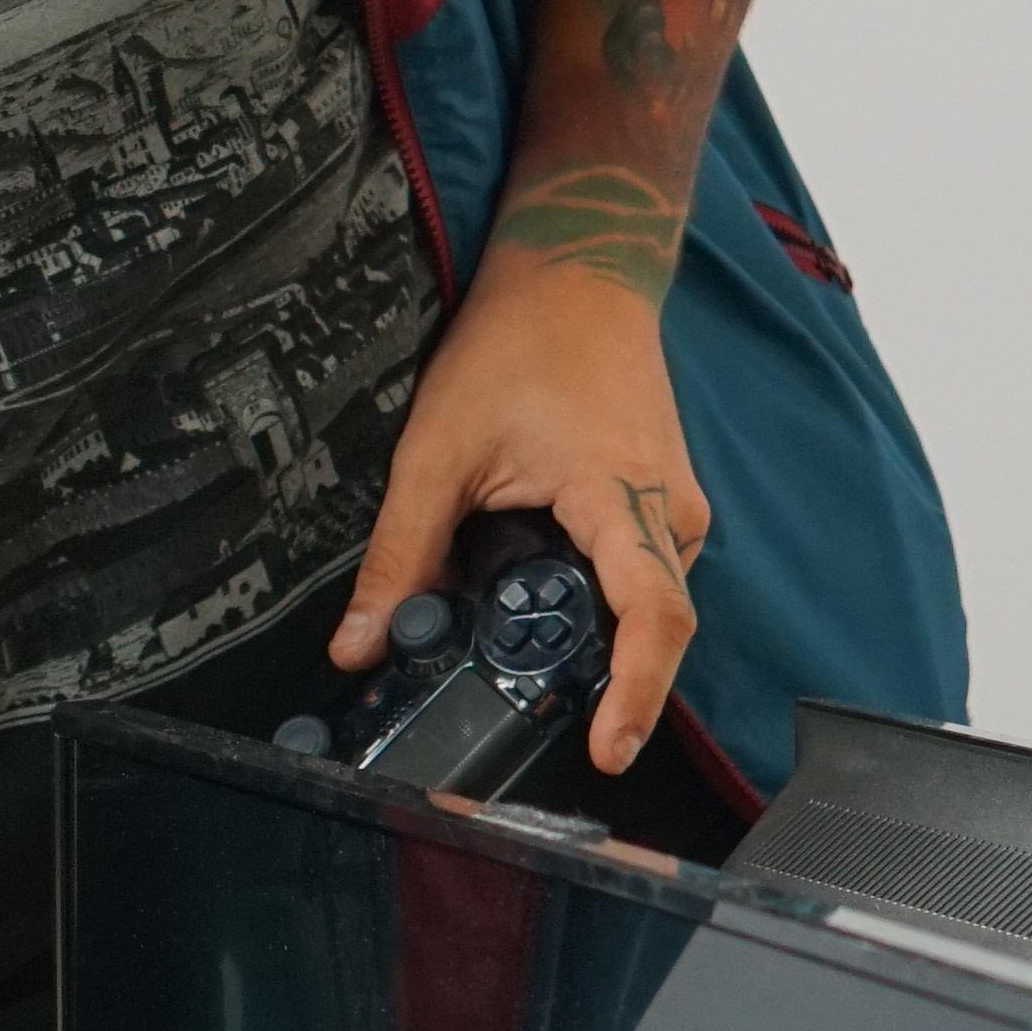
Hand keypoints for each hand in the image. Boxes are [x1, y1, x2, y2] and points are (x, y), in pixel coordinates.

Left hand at [336, 255, 706, 773]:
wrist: (575, 278)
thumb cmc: (514, 347)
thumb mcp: (435, 454)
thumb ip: (400, 556)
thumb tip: (359, 644)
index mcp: (622, 498)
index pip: (654, 620)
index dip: (635, 696)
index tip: (607, 752)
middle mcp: (668, 513)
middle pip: (646, 628)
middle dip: (593, 682)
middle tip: (521, 719)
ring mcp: (671, 508)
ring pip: (636, 602)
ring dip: (580, 632)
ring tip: (508, 645)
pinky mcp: (657, 503)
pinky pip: (632, 573)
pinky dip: (584, 597)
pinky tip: (526, 594)